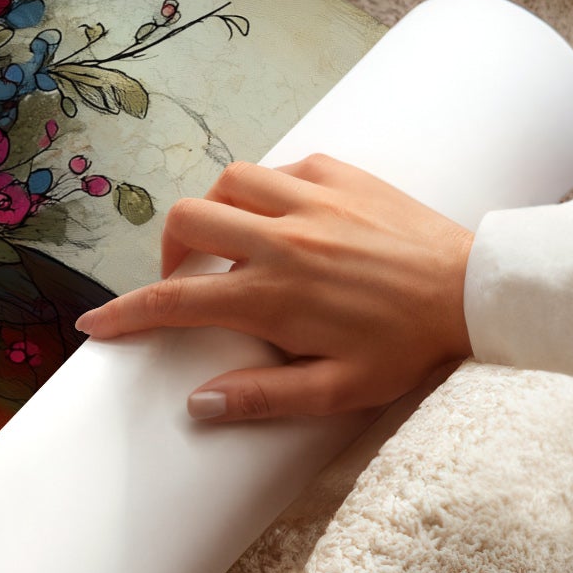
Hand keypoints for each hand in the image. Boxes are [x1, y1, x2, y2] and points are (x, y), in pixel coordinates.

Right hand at [73, 154, 473, 422]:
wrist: (475, 291)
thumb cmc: (409, 347)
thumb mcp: (339, 390)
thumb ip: (264, 398)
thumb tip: (198, 404)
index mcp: (273, 295)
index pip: (175, 301)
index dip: (125, 314)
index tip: (97, 325)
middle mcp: (282, 239)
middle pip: (187, 222)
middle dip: (169, 251)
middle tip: (187, 280)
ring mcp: (311, 199)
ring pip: (228, 182)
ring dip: (216, 211)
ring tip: (232, 242)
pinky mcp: (341, 174)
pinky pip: (281, 167)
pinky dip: (268, 189)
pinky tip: (285, 217)